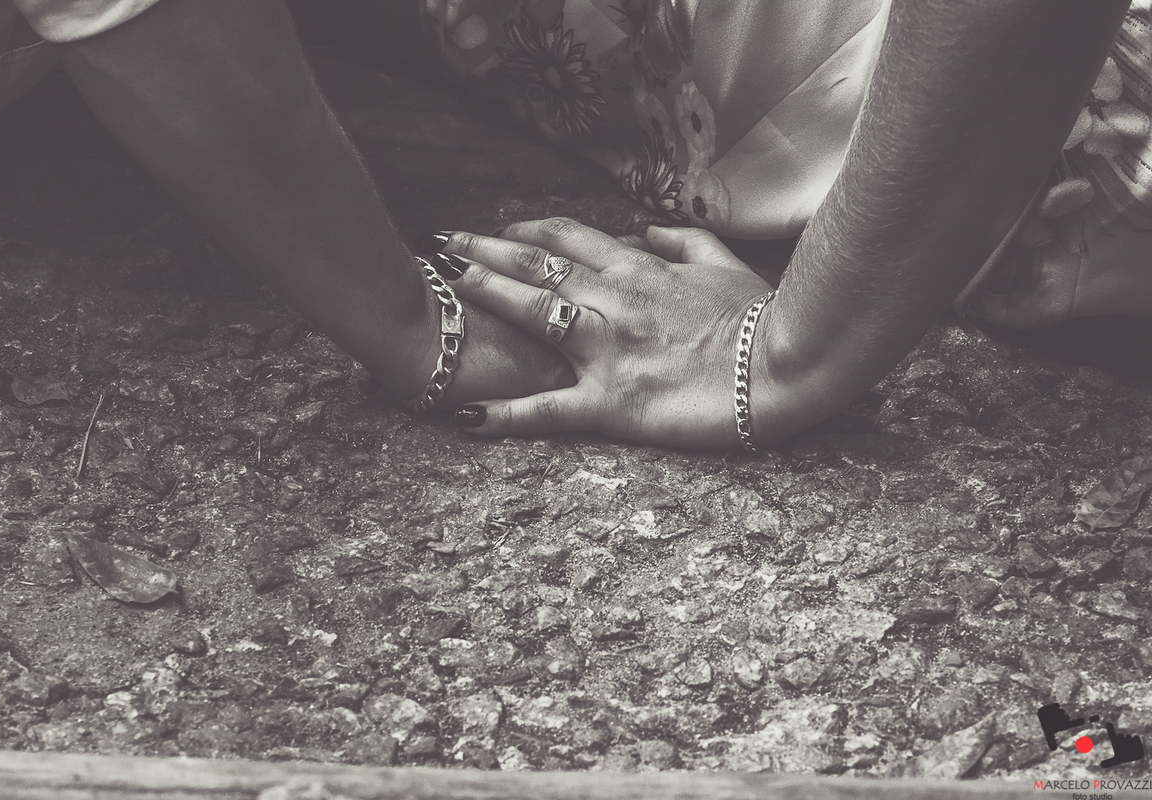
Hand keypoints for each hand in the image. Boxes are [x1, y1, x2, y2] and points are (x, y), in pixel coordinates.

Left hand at [437, 218, 774, 447]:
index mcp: (637, 269)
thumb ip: (681, 241)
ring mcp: (607, 349)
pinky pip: (547, 409)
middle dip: (482, 251)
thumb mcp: (722, 264)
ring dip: (484, 298)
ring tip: (444, 291)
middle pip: (534, 265)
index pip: (565, 238)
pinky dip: (504, 414)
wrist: (782, 368)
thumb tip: (645, 229)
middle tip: (440, 244)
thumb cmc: (758, 317)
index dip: (522, 231)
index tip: (492, 230)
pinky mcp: (611, 402)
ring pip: (531, 313)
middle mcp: (612, 299)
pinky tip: (465, 416)